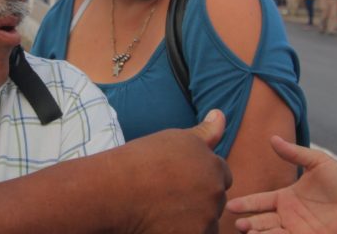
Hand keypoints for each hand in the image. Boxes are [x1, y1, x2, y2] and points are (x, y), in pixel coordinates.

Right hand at [121, 110, 232, 232]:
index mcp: (214, 166)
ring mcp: (206, 218)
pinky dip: (183, 233)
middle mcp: (215, 192)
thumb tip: (220, 114)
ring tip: (164, 212)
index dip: (201, 179)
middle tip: (167, 197)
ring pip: (208, 223)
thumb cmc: (140, 162)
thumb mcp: (176, 140)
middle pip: (216, 201)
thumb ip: (205, 133)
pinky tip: (162, 225)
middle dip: (200, 200)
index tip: (178, 181)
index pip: (223, 176)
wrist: (113, 191)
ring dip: (195, 221)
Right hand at [228, 136, 336, 233]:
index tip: (231, 204)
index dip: (246, 204)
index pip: (260, 202)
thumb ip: (294, 153)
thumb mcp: (316, 162)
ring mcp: (298, 230)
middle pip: (261, 222)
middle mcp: (289, 216)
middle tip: (239, 223)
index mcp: (287, 197)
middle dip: (249, 224)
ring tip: (247, 232)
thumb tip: (273, 138)